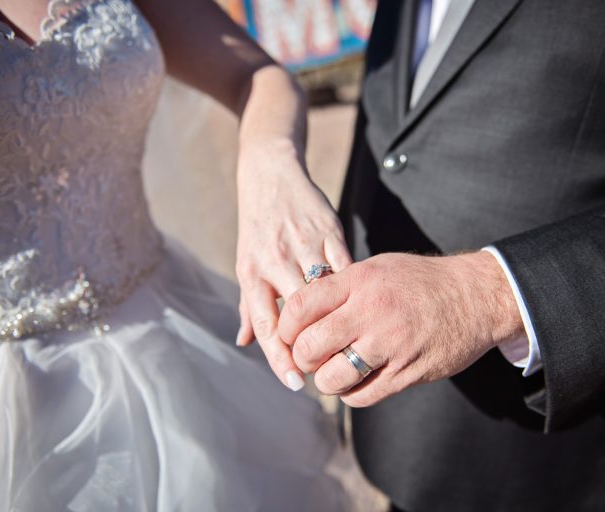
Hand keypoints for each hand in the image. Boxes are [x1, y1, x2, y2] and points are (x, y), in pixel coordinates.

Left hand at [235, 138, 351, 390]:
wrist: (271, 175)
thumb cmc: (257, 228)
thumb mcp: (247, 263)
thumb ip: (248, 305)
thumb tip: (243, 342)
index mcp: (251, 272)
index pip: (266, 324)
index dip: (279, 357)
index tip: (293, 382)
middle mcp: (275, 260)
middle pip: (297, 313)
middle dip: (311, 345)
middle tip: (325, 372)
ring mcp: (304, 244)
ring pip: (324, 292)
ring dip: (335, 321)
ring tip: (346, 347)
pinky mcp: (330, 231)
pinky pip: (345, 267)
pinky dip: (352, 290)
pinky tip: (362, 308)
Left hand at [278, 251, 524, 405]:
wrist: (476, 297)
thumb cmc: (421, 281)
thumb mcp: (378, 268)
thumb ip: (341, 286)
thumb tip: (300, 310)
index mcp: (360, 281)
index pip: (301, 308)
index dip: (285, 327)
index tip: (288, 333)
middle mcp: (372, 312)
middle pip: (310, 347)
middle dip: (302, 357)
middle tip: (309, 356)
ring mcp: (391, 345)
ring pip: (332, 378)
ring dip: (325, 380)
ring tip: (332, 371)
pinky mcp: (407, 372)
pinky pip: (362, 396)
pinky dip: (351, 393)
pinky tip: (356, 380)